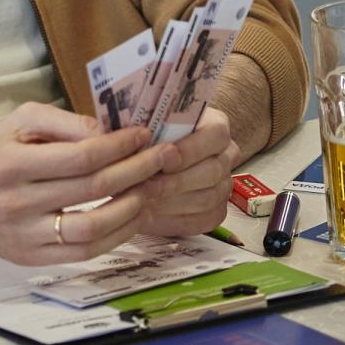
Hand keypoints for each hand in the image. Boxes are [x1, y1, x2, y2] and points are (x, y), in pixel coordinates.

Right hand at [0, 102, 165, 265]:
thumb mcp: (19, 122)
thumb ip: (64, 122)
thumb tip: (111, 132)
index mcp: (8, 163)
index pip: (80, 157)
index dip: (120, 146)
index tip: (145, 135)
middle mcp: (13, 203)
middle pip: (92, 190)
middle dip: (137, 171)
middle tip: (163, 158)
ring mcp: (21, 236)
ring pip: (92, 229)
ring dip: (132, 208)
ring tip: (154, 188)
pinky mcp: (30, 259)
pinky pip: (84, 253)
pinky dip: (115, 235)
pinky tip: (132, 215)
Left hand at [136, 107, 236, 237]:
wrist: (141, 163)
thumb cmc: (140, 138)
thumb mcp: (134, 124)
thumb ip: (132, 126)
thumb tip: (119, 133)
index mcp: (215, 125)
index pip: (215, 134)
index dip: (190, 148)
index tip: (163, 157)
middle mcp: (225, 154)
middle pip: (213, 170)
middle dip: (176, 180)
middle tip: (146, 185)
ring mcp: (223, 185)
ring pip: (207, 198)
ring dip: (172, 202)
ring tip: (142, 200)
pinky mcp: (215, 211)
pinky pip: (202, 220)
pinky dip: (174, 220)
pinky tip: (149, 215)